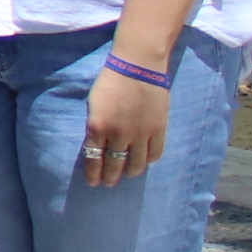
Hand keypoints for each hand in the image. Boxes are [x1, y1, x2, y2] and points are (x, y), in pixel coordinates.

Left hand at [80, 55, 172, 187]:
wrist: (137, 67)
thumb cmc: (110, 82)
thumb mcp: (94, 105)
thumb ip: (96, 126)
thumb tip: (99, 146)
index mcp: (98, 127)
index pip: (94, 159)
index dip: (94, 174)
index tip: (93, 183)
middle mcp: (118, 134)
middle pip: (114, 164)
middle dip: (110, 177)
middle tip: (109, 183)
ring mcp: (140, 134)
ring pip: (136, 163)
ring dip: (130, 172)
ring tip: (127, 174)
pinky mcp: (158, 130)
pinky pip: (155, 154)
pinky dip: (149, 160)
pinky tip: (144, 161)